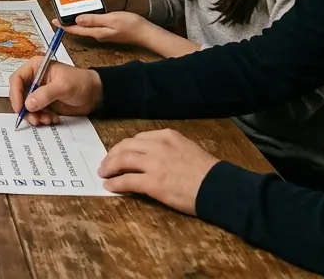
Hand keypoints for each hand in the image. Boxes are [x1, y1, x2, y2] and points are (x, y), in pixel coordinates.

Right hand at [7, 58, 101, 123]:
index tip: (20, 108)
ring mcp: (39, 92)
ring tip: (47, 120)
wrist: (95, 94)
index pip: (17, 79)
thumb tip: (28, 105)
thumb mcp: (63, 86)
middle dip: (25, 108)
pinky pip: (36, 113)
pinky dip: (41, 118)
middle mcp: (34, 79)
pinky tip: (53, 119)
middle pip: (19, 95)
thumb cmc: (81, 83)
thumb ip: (45, 94)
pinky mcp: (45, 103)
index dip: (16, 94)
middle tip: (34, 119)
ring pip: (27, 106)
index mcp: (36, 68)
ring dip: (34, 116)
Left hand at [61, 11, 155, 47]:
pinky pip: (92, 25)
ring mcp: (102, 33)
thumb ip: (94, 20)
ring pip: (84, 27)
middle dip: (67, 23)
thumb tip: (77, 20)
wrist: (146, 32)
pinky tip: (85, 13)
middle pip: (78, 29)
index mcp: (96, 32)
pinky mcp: (108, 30)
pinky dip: (85, 19)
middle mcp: (97, 34)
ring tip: (67, 12)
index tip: (52, 21)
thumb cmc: (131, 25)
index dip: (63, 26)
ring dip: (75, 20)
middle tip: (57, 13)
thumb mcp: (111, 19)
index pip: (75, 30)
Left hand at [97, 129, 219, 214]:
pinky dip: (115, 183)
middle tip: (105, 164)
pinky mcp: (153, 182)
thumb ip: (169, 149)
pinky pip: (127, 180)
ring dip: (109, 167)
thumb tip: (152, 157)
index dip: (124, 147)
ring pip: (122, 160)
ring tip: (104, 174)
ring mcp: (155, 164)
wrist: (219, 187)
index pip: (138, 138)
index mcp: (168, 136)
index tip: (119, 153)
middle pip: (126, 146)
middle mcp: (159, 146)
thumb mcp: (188, 149)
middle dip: (112, 155)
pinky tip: (110, 186)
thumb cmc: (208, 172)